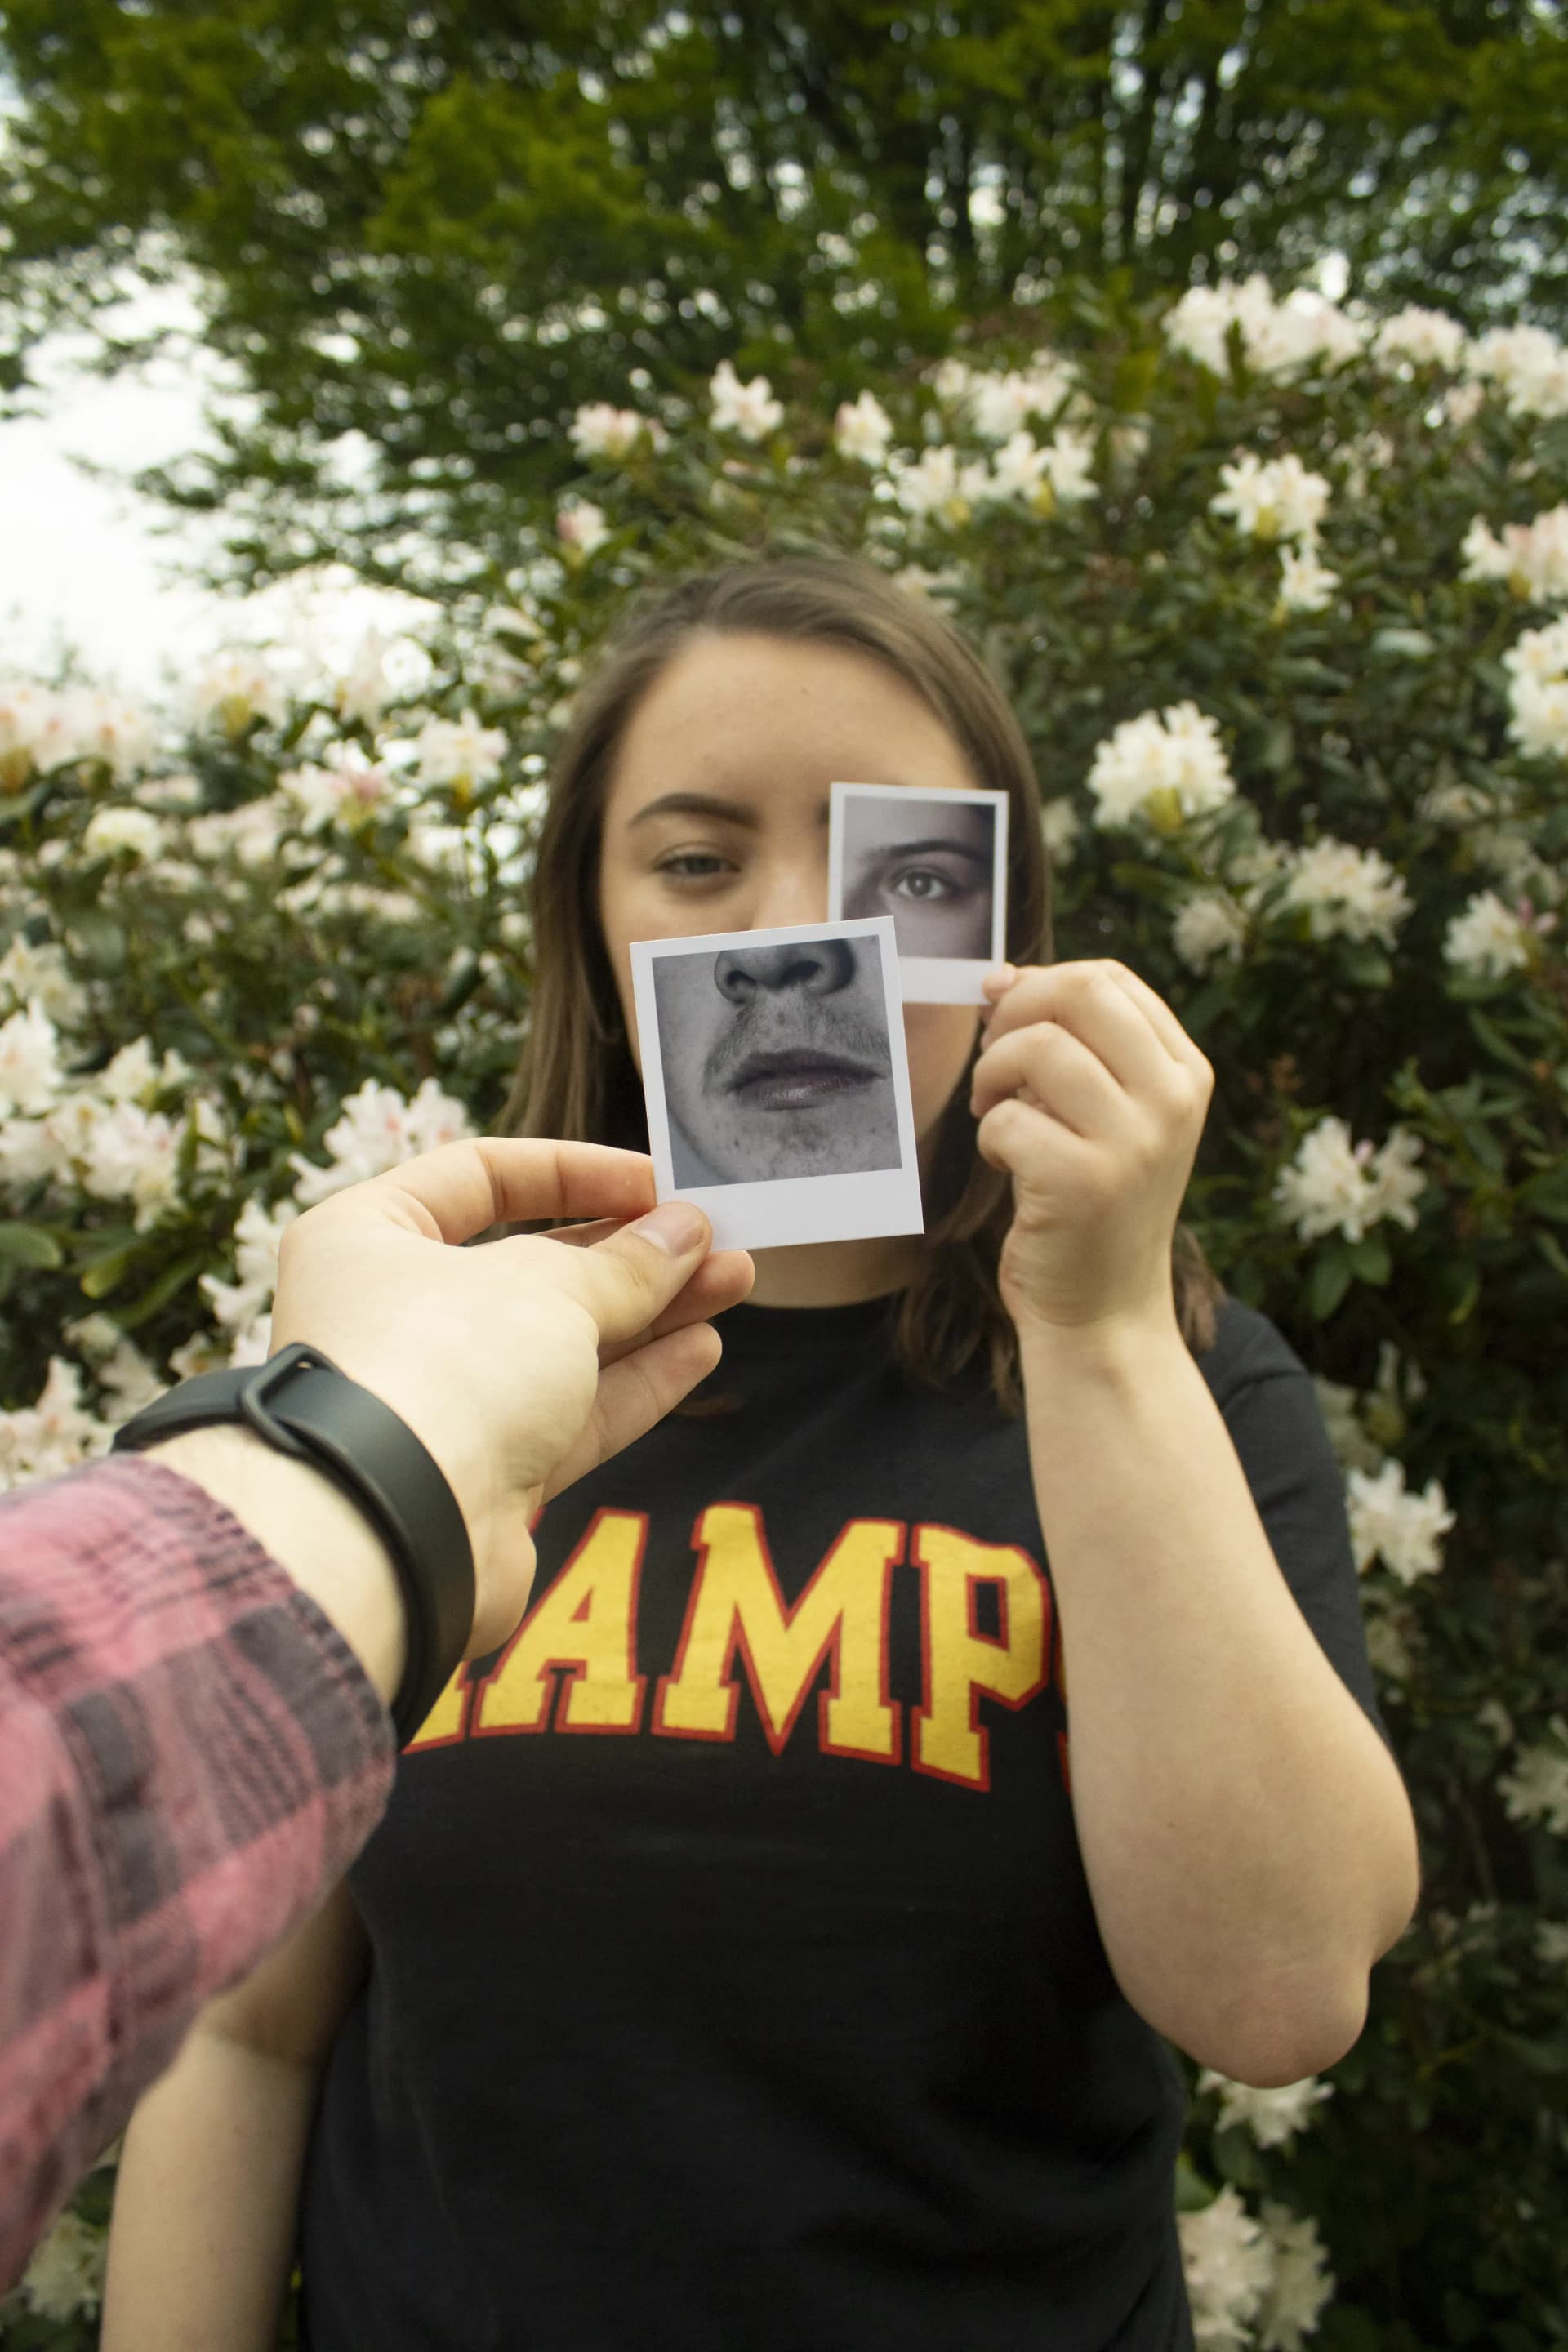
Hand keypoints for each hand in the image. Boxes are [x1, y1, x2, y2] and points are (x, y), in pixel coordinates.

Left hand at [270, 1138, 752, 1652]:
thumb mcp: (549, 1288)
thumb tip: (688, 1230)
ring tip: (735, 1280)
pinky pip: (568, 1416)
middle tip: (717, 1236)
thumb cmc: (446, 1364)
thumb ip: (627, 1263)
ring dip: (651, 1312)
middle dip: (631, 1252)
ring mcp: (440, 1400)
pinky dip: (634, 1383)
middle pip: (529, 1265)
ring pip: (560, 1343)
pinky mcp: (483, 1475)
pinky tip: (701, 1349)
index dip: (574, 1172)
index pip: (478, 1176)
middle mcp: (394, 1316)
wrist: (395, 1533)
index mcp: (368, 1238)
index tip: (655, 1184)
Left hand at [969, 960, 1212, 1341]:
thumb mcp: (1107, 1114)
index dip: (1041, 983)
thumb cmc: (1091, 1202)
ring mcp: (1134, 1141)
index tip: (1007, 1016)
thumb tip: (1002, 977)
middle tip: (995, 1061)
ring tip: (996, 1115)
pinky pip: (1006, 1119)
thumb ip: (1071, 1045)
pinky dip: (988, 1137)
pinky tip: (1007, 1166)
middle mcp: (1172, 1100)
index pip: (1110, 978)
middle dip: (1015, 1013)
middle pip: (1079, 992)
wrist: (1105, 1311)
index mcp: (1185, 1073)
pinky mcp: (1084, 1183)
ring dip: (991, 1076)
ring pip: (1036, 1048)